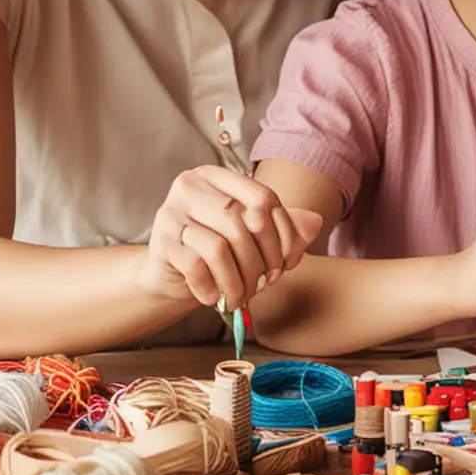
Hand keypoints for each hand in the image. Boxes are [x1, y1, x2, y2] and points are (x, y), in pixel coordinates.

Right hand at [141, 166, 322, 309]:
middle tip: (267, 285)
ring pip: (220, 247)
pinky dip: (212, 288)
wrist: (171, 274)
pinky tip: (216, 298)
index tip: (288, 263)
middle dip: (262, 262)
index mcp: (218, 176)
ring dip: (238, 281)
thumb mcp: (252, 234)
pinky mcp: (160, 243)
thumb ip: (285, 225)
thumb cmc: (218, 248)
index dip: (283, 233)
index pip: (264, 198)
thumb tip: (316, 223)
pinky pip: (195, 267)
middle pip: (243, 223)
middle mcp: (191, 186)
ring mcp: (171, 213)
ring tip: (243, 297)